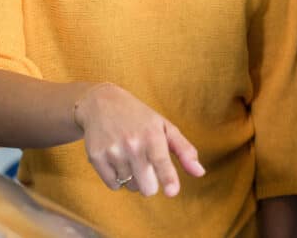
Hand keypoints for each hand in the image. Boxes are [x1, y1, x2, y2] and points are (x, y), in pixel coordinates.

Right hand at [74, 83, 205, 196]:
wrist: (101, 104)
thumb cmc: (140, 118)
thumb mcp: (164, 127)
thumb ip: (184, 150)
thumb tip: (200, 172)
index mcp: (152, 135)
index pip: (161, 161)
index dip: (168, 178)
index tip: (173, 191)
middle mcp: (132, 143)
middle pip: (147, 186)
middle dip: (151, 183)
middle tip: (147, 166)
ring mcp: (112, 151)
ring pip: (131, 187)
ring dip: (133, 178)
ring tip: (130, 157)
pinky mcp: (96, 158)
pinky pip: (113, 185)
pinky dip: (117, 178)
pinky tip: (117, 159)